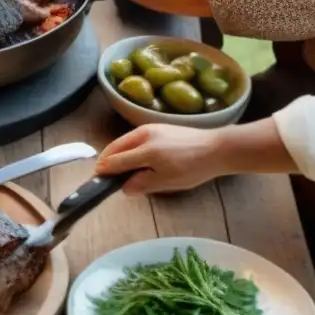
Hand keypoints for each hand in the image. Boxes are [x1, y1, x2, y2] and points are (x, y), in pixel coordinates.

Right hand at [95, 124, 227, 194]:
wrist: (217, 148)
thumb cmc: (193, 168)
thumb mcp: (167, 182)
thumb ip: (142, 184)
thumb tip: (123, 187)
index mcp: (145, 151)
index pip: (115, 161)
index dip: (104, 172)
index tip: (97, 180)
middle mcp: (143, 135)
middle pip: (115, 148)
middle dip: (106, 161)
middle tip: (104, 175)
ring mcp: (150, 128)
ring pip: (124, 141)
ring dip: (116, 153)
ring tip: (117, 168)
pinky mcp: (157, 126)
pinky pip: (134, 137)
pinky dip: (127, 147)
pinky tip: (133, 157)